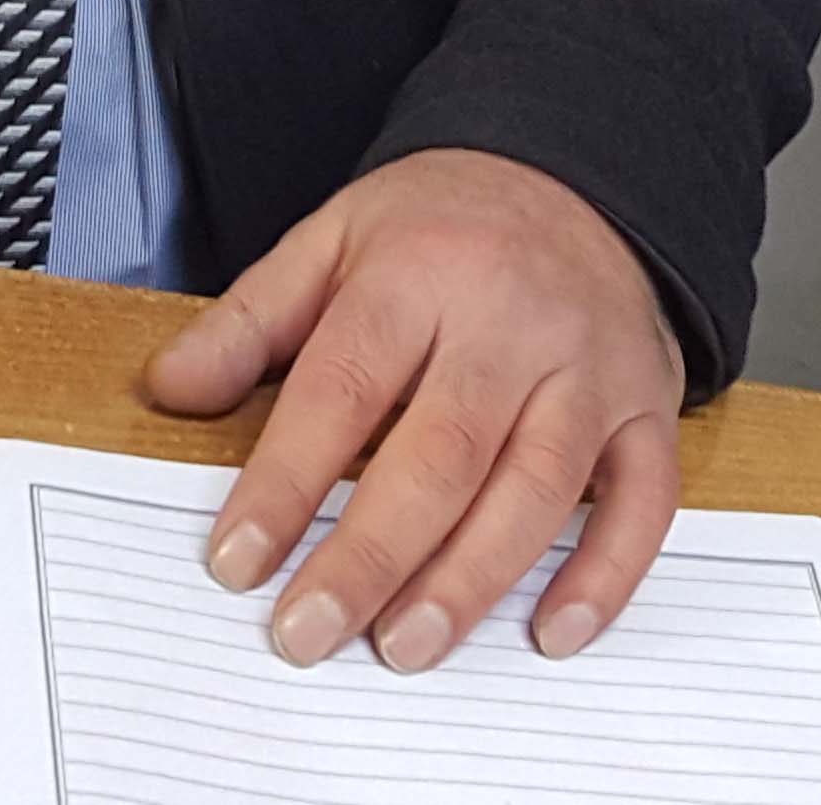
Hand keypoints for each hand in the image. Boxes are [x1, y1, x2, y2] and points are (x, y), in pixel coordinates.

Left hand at [139, 147, 686, 672]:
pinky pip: (645, 501)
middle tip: (309, 632)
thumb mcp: (334, 237)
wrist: (580, 174)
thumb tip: (171, 392)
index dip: (287, 481)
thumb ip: (252, 318)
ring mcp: (593, 367)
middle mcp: (514, 321)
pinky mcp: (650, 407)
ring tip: (404, 647)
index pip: (345, 386)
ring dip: (472, 579)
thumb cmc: (445, 226)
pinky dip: (606, 575)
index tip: (237, 560)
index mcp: (423, 272)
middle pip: (442, 451)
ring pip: (540, 485)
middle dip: (371, 555)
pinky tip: (552, 633)